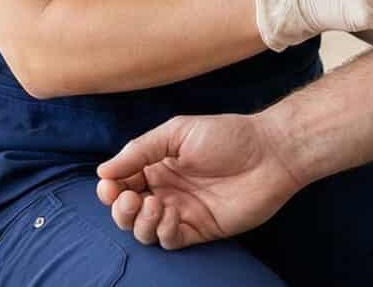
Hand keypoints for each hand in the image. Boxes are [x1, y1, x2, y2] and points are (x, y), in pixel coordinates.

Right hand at [94, 114, 299, 249]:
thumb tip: (103, 170)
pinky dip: (162, 232)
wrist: (269, 153)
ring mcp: (182, 211)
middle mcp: (166, 190)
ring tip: (152, 205)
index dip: (110, 187)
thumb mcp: (177, 132)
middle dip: (120, 209)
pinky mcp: (199, 229)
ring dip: (140, 222)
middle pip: (128, 211)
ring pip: (144, 230)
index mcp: (158, 165)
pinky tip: (170, 215)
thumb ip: (140, 150)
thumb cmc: (227, 136)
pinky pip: (169, 240)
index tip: (108, 185)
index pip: (122, 182)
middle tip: (130, 199)